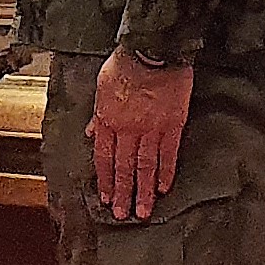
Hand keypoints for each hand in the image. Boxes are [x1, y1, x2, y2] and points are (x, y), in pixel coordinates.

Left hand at [87, 48, 193, 220]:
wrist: (153, 49)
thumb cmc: (125, 62)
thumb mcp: (101, 86)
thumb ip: (97, 114)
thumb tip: (92, 133)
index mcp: (108, 120)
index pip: (104, 158)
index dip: (105, 180)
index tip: (105, 198)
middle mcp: (128, 129)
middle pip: (124, 168)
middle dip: (122, 193)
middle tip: (123, 215)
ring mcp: (151, 129)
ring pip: (145, 166)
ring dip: (143, 191)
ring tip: (144, 211)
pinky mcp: (173, 124)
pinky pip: (168, 153)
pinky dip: (166, 172)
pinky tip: (164, 187)